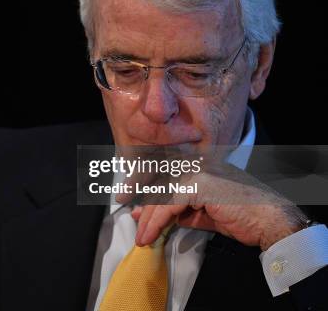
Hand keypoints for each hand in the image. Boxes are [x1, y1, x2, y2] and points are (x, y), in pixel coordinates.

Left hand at [120, 162, 307, 250]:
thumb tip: (154, 217)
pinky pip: (168, 204)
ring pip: (161, 195)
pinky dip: (156, 221)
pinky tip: (150, 234)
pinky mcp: (198, 184)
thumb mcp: (202, 213)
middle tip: (132, 220)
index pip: (164, 173)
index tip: (132, 204)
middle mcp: (195, 163)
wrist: (269, 220)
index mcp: (197, 166)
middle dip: (142, 202)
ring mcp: (197, 171)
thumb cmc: (241, 216)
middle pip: (159, 181)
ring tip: (142, 237)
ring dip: (148, 219)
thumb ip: (179, 211)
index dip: (145, 186)